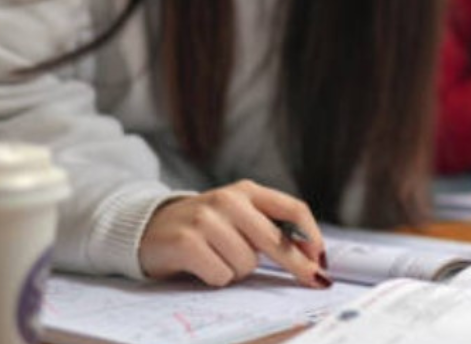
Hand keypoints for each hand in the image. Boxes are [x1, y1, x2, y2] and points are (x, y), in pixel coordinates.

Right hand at [139, 180, 328, 287]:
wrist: (148, 229)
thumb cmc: (204, 228)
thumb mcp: (239, 218)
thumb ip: (270, 229)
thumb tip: (312, 258)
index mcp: (247, 191)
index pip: (293, 209)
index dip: (311, 236)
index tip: (322, 258)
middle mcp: (229, 200)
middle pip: (276, 241)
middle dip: (295, 265)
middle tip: (313, 280)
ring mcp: (207, 219)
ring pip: (247, 264)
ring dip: (236, 271)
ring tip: (218, 258)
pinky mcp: (187, 241)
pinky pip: (221, 275)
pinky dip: (216, 278)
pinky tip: (202, 266)